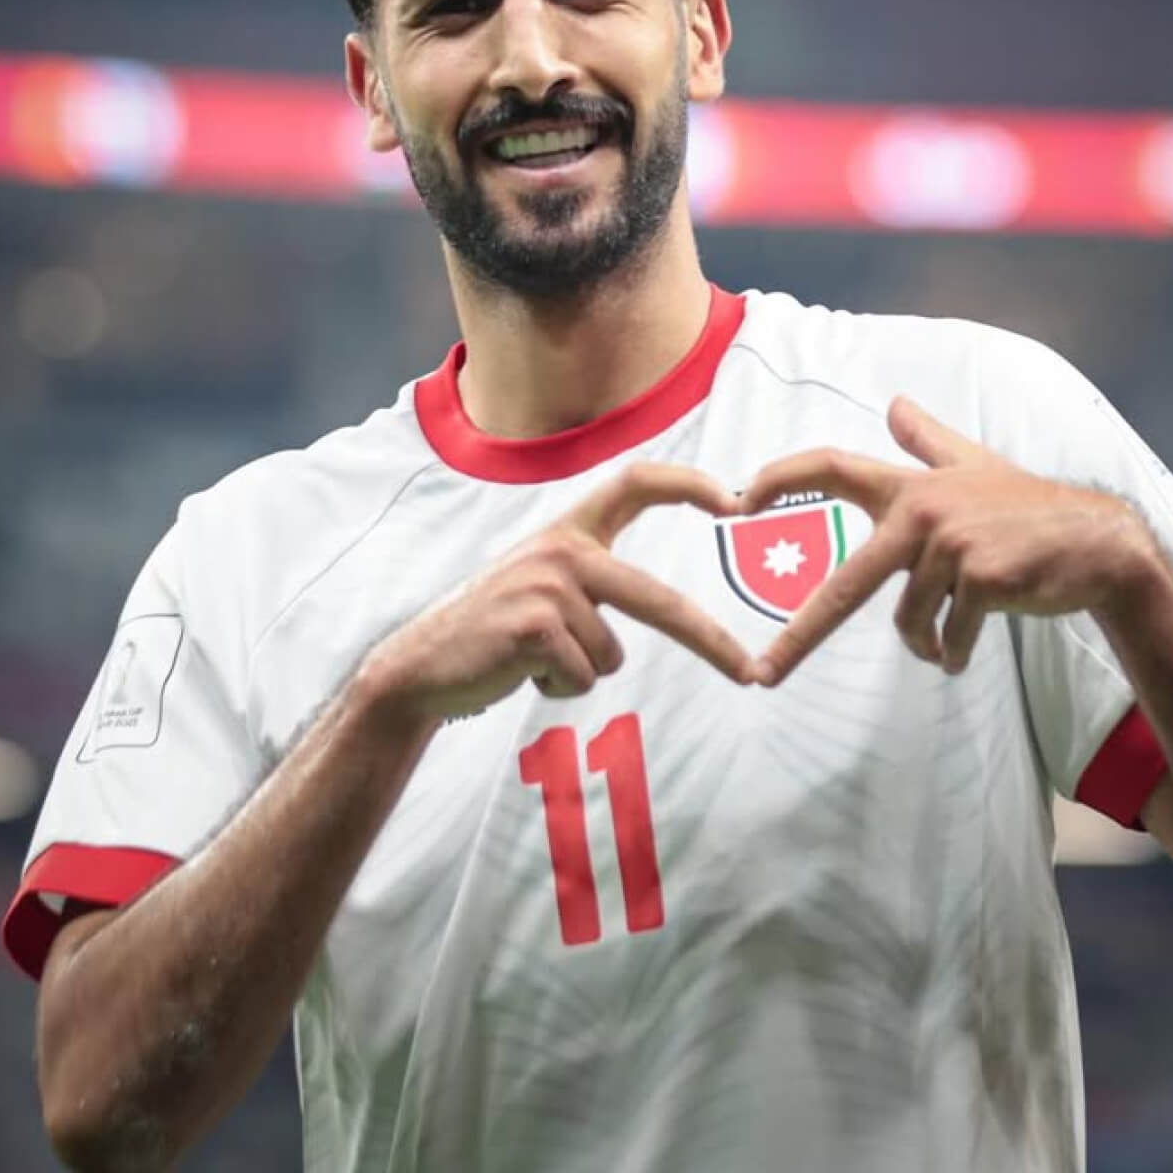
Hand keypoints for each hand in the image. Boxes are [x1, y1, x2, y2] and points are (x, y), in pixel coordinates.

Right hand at [356, 462, 755, 730]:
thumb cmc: (493, 632)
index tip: (736, 501)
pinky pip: (582, 677)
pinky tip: (520, 672)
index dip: (687, 485)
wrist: (421, 665)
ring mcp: (547, 586)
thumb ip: (592, 579)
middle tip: (750, 675)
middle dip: (710, 642)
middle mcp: (561, 550)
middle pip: (658, 599)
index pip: (635, 483)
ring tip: (533, 660)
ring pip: (610, 655)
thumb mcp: (542, 586)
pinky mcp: (535, 626)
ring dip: (578, 673)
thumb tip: (667, 604)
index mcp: (568, 532)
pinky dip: (557, 688)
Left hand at [742, 397, 1153, 685]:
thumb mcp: (975, 464)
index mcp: (909, 486)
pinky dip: (954, 652)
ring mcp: (951, 545)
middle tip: (765, 673)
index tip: (737, 502)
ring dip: (926, 642)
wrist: (1097, 544)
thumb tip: (895, 404)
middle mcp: (921, 510)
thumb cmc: (1027, 508)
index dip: (780, 478)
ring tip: (948, 641)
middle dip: (800, 636)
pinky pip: (948, 636)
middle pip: (846, 583)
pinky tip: (968, 646)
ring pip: (909, 620)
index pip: (831, 466)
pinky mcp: (982, 578)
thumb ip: (928, 440)